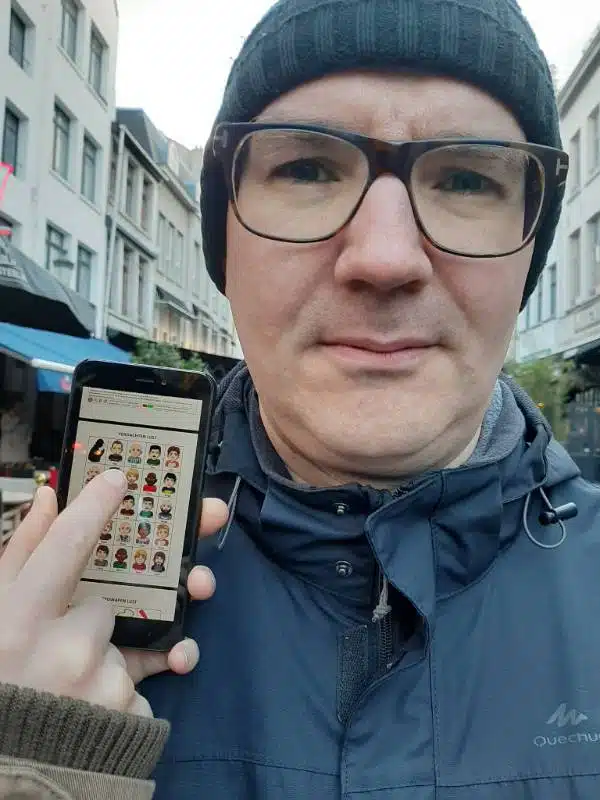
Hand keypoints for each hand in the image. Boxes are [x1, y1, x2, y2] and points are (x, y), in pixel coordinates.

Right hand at [0, 470, 227, 716]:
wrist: (9, 775)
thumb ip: (20, 557)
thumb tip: (48, 498)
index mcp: (18, 622)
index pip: (65, 547)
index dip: (95, 508)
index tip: (119, 480)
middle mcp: (63, 651)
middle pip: (105, 606)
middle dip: (87, 625)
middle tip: (52, 654)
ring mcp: (102, 686)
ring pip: (124, 646)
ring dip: (102, 662)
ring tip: (60, 693)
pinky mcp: (130, 715)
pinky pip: (140, 682)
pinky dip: (121, 692)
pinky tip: (87, 712)